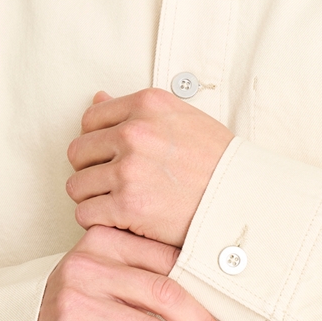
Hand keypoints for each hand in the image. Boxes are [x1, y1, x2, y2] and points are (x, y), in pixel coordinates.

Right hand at [35, 225, 229, 320]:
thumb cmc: (85, 296)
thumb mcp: (109, 269)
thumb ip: (147, 268)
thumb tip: (212, 285)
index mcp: (104, 240)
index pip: (167, 260)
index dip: (202, 287)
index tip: (223, 309)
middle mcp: (87, 267)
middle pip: (164, 294)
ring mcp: (76, 303)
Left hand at [66, 88, 233, 246]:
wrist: (244, 201)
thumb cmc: (218, 163)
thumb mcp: (183, 120)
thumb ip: (138, 112)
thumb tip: (97, 98)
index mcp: (148, 105)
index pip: (90, 120)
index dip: (97, 144)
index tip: (112, 160)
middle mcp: (135, 132)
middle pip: (78, 153)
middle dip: (91, 171)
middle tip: (114, 186)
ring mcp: (129, 169)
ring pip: (77, 186)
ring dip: (93, 199)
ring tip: (119, 205)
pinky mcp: (128, 205)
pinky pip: (86, 214)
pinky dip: (99, 222)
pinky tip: (122, 222)